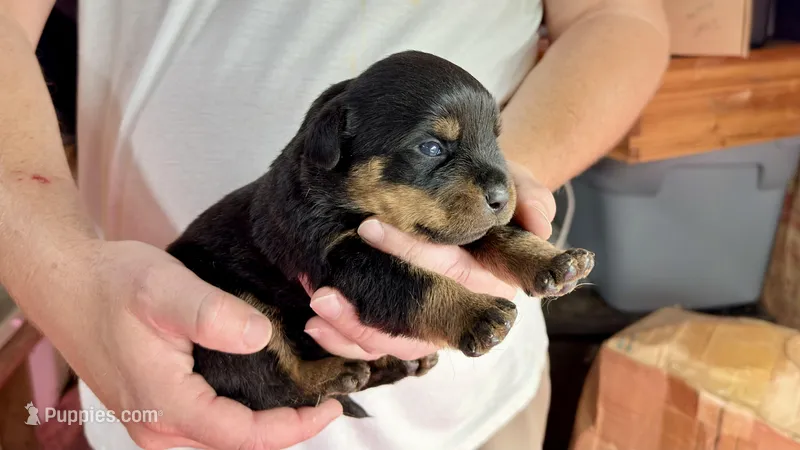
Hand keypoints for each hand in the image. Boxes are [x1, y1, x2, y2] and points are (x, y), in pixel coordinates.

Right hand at [38, 240, 340, 449]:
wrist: (68, 284)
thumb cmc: (112, 284)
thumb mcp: (163, 288)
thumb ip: (211, 315)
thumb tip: (260, 336)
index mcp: (165, 404)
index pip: (243, 436)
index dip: (294, 427)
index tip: (331, 406)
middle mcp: (159, 426)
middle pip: (238, 444)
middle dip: (286, 427)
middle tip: (326, 395)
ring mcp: (156, 420)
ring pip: (224, 436)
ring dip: (265, 421)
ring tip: (305, 392)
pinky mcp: (156, 407)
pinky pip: (209, 422)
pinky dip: (243, 411)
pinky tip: (266, 385)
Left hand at [305, 160, 554, 359]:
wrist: (467, 199)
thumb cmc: (488, 191)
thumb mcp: (513, 184)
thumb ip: (527, 195)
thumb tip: (540, 219)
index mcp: (488, 278)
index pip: (451, 272)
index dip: (414, 256)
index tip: (368, 227)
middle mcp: (460, 305)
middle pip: (416, 318)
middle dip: (369, 310)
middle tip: (326, 292)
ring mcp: (431, 319)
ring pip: (395, 341)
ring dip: (352, 329)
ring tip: (318, 303)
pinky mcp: (405, 325)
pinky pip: (377, 345)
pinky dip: (346, 338)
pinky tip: (316, 322)